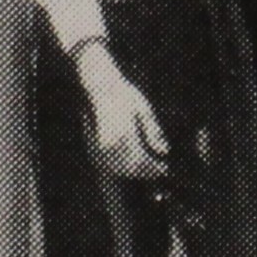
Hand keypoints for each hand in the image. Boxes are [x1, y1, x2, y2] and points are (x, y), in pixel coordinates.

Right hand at [78, 55, 170, 183]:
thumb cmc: (124, 94)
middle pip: (131, 167)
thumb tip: (164, 151)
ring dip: (135, 171)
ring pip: (119, 169)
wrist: (98, 85)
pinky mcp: (92, 144)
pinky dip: (121, 167)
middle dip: (146, 171)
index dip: (154, 166)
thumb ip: (153, 131)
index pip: (141, 159)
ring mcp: (99, 143)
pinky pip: (108, 164)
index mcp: (125, 132)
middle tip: (159, 169)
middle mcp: (111, 141)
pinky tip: (132, 165)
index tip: (164, 167)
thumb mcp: (144, 108)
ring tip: (148, 168)